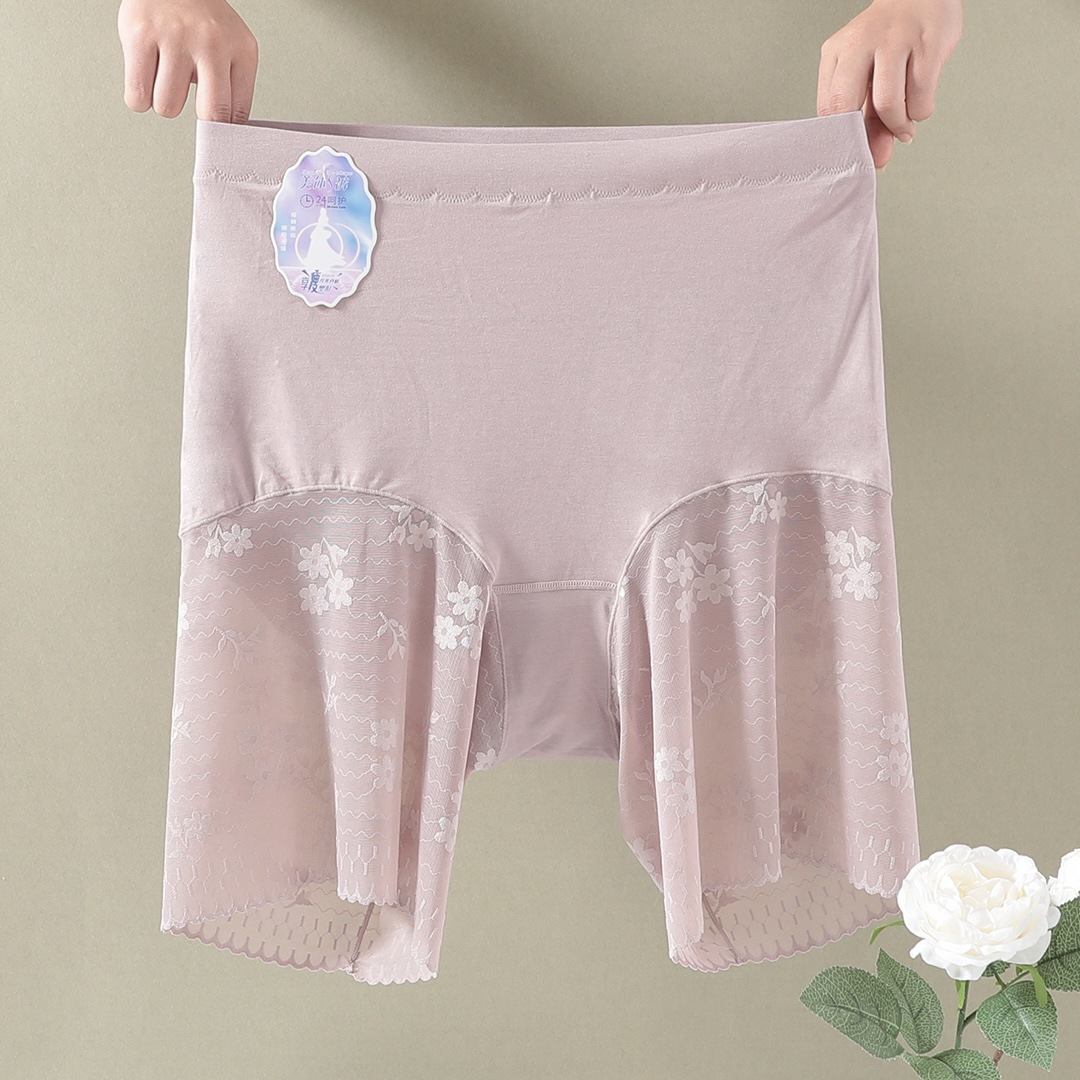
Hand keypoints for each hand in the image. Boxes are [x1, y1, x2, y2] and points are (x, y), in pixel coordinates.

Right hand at [117, 0, 257, 121]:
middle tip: (193, 107)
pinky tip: (146, 79)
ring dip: (164, 102)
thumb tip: (226, 134)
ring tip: (166, 78)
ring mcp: (175, 37)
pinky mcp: (140, 34)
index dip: (226, 134)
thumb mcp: (232, 46)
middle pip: (211, 114)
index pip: (238, 113)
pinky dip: (138, 98)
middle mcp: (211, 42)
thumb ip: (233, 86)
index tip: (218, 140)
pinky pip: (137, 95)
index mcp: (242, 49)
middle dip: (201, 123)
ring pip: (168, 107)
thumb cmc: (200, 19)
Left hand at [818, 0, 962, 167]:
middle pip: (847, 105)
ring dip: (898, 126)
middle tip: (879, 147)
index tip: (854, 156)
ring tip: (904, 127)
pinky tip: (918, 108)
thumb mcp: (866, 75)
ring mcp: (895, 40)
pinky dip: (920, 112)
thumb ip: (868, 118)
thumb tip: (877, 160)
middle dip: (864, 136)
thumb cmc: (888, 41)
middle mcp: (861, 42)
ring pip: (888, 104)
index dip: (841, 139)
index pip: (828, 108)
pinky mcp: (928, 43)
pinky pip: (921, 96)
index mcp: (837, 52)